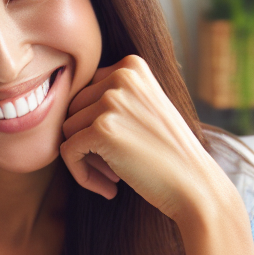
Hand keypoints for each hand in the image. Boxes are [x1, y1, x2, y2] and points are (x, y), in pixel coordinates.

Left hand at [60, 55, 231, 223]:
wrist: (194, 184)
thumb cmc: (168, 153)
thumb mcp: (144, 108)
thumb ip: (112, 97)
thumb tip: (58, 104)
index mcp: (132, 65)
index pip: (86, 92)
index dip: (93, 126)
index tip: (115, 149)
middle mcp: (121, 76)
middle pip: (72, 110)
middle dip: (86, 143)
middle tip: (113, 168)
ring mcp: (111, 101)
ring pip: (67, 131)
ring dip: (84, 160)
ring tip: (113, 177)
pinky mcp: (101, 129)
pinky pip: (67, 152)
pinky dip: (81, 174)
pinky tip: (109, 189)